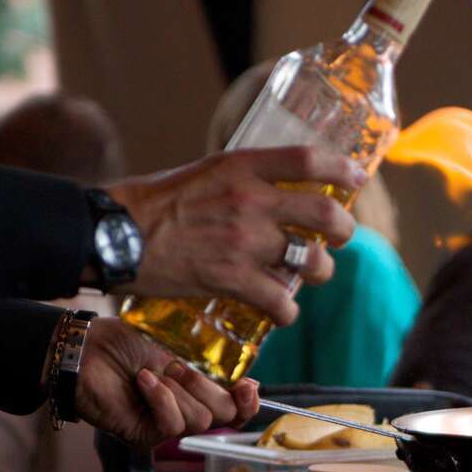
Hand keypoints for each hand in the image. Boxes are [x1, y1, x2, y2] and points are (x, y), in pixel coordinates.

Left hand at [76, 317, 258, 447]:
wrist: (89, 349)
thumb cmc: (129, 341)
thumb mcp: (183, 350)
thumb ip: (215, 370)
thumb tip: (254, 385)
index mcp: (198, 389)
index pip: (237, 411)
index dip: (248, 403)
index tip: (248, 385)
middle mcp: (185, 410)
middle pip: (224, 416)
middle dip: (206, 387)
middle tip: (177, 367)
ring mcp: (164, 425)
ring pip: (199, 420)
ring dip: (177, 390)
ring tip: (151, 372)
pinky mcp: (144, 436)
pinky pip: (171, 425)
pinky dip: (160, 399)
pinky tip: (142, 382)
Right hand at [107, 146, 365, 325]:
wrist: (114, 234)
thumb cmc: (155, 202)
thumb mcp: (204, 172)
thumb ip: (243, 179)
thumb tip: (276, 193)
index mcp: (242, 166)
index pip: (307, 158)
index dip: (342, 168)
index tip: (357, 179)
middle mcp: (250, 200)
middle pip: (324, 213)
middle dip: (344, 230)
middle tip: (342, 238)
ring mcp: (244, 241)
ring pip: (311, 261)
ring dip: (320, 272)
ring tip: (312, 275)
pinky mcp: (231, 278)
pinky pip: (281, 301)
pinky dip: (288, 312)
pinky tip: (283, 313)